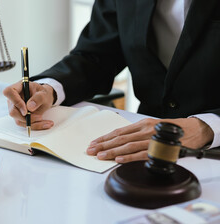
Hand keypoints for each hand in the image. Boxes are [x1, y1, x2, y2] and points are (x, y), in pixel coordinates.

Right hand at [3, 81, 54, 129]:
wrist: (44, 99)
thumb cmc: (43, 94)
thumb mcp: (44, 94)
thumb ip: (38, 98)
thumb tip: (29, 107)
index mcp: (18, 87)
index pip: (9, 92)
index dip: (16, 102)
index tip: (26, 111)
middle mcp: (13, 98)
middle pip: (13, 111)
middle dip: (27, 117)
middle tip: (39, 116)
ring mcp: (15, 108)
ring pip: (18, 120)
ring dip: (33, 122)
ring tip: (44, 120)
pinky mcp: (18, 116)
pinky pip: (24, 124)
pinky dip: (35, 125)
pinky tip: (44, 123)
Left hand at [86, 117, 213, 162]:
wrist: (192, 130)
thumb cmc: (169, 129)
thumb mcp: (151, 126)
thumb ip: (136, 132)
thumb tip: (119, 140)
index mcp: (141, 123)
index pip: (118, 131)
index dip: (104, 138)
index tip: (93, 143)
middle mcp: (144, 129)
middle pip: (119, 138)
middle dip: (103, 145)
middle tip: (91, 150)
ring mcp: (151, 139)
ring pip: (127, 145)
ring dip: (112, 151)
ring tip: (100, 156)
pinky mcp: (159, 148)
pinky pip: (141, 154)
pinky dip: (129, 157)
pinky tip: (118, 159)